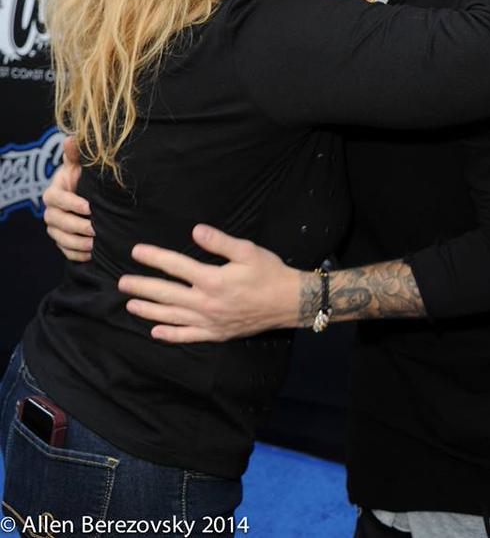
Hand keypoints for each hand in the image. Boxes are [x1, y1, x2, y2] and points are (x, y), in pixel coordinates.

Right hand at [43, 136, 93, 261]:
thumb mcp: (81, 166)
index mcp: (53, 192)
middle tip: (96, 229)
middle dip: (77, 225)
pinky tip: (92, 254)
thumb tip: (71, 138)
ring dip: (78, 242)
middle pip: (58, 221)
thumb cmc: (84, 179)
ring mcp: (54, 228)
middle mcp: (50, 211)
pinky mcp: (61, 241)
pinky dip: (77, 254)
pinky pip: (65, 251)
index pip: (57, 199)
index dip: (72, 203)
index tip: (89, 206)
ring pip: (61, 238)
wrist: (88, 196)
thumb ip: (76, 155)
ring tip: (95, 244)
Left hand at [118, 225, 301, 342]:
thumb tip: (195, 230)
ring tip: (130, 305)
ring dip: (149, 311)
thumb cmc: (269, 273)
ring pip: (172, 316)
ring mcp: (210, 321)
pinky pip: (188, 336)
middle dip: (142, 287)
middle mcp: (206, 303)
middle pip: (167, 294)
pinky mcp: (216, 333)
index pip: (176, 266)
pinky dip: (170, 335)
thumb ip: (219, 242)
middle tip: (122, 283)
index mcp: (212, 279)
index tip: (136, 252)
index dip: (154, 258)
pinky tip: (156, 332)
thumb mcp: (247, 251)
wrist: (289, 303)